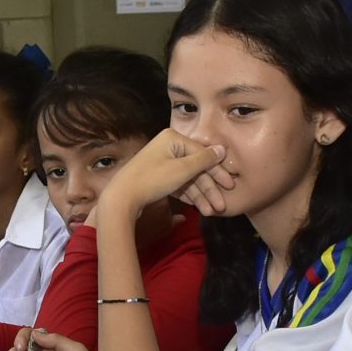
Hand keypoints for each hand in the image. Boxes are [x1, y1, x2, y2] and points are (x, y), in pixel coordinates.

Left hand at [100, 129, 229, 221]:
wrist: (121, 198)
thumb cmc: (152, 180)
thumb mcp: (182, 170)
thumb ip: (204, 160)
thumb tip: (222, 149)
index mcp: (173, 138)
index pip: (202, 154)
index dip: (217, 172)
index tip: (230, 186)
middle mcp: (168, 147)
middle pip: (195, 168)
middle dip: (209, 188)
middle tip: (220, 205)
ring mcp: (161, 162)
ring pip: (187, 178)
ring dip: (200, 195)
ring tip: (211, 211)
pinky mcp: (156, 177)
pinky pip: (177, 184)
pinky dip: (188, 195)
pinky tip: (199, 207)